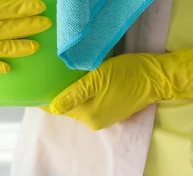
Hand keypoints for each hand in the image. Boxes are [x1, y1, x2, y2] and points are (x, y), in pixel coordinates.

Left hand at [48, 36, 192, 129]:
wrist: (156, 76)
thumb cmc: (126, 73)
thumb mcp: (97, 79)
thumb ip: (75, 94)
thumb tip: (53, 108)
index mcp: (88, 114)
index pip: (57, 107)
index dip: (44, 95)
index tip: (36, 80)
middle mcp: (93, 120)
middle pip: (66, 105)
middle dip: (56, 92)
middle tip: (46, 71)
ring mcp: (103, 116)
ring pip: (77, 104)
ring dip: (69, 92)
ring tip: (58, 73)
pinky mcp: (111, 110)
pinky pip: (88, 102)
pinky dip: (81, 93)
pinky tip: (77, 78)